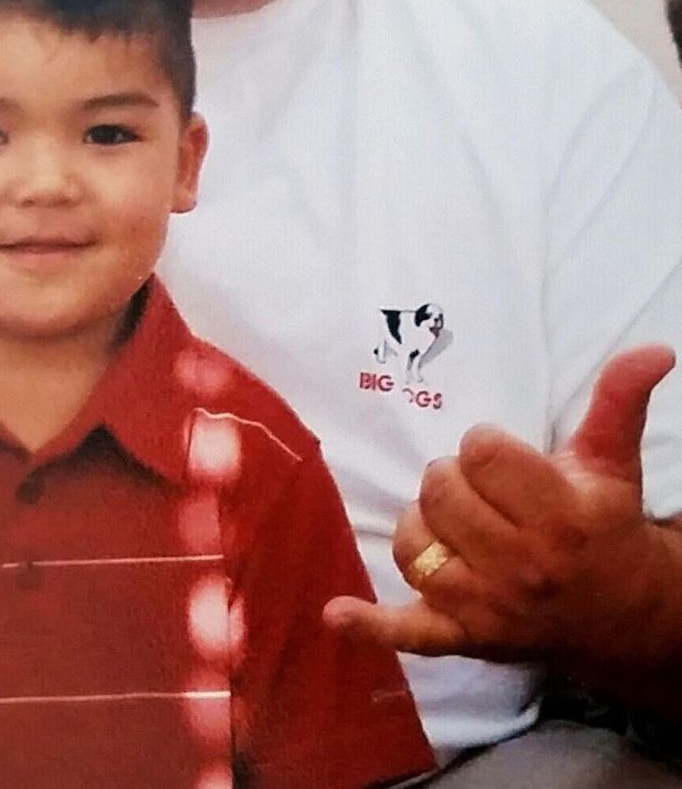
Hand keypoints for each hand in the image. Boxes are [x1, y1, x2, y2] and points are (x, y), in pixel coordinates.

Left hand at [324, 344, 676, 667]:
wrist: (624, 617)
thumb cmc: (606, 526)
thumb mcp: (612, 462)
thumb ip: (619, 401)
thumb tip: (654, 349)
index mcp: (562, 517)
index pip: (481, 453)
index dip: (485, 448)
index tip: (505, 463)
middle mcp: (524, 566)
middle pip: (440, 491)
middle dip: (454, 481)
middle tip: (486, 496)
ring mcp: (489, 608)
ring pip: (415, 544)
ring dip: (424, 526)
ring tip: (457, 528)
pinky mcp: (463, 637)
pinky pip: (409, 633)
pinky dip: (372, 625)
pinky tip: (337, 613)